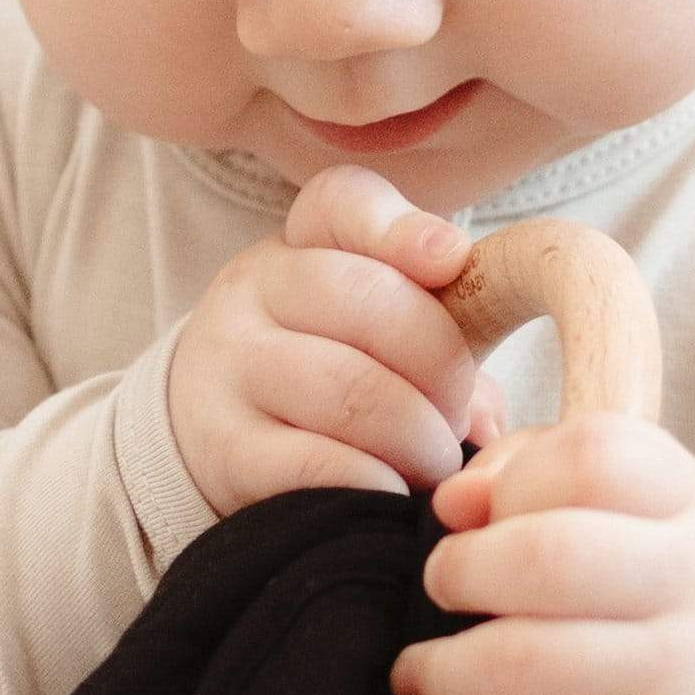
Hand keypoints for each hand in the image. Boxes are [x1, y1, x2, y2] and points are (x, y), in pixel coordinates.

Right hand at [167, 165, 509, 518]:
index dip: (403, 230)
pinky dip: (376, 482)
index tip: (451, 260)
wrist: (206, 430)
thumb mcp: (375, 327)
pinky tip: (393, 491)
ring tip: (434, 461)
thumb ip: (443, 346)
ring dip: (418, 436)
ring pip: (348, 391)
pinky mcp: (226, 447)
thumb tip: (489, 420)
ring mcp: (231, 367)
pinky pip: (316, 463)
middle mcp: (255, 290)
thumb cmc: (327, 369)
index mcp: (302, 240)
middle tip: (459, 413)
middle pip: (366, 302)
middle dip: (442, 367)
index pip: (343, 203)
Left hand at [396, 415, 694, 694]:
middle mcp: (693, 589)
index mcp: (687, 503)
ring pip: (523, 665)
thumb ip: (529, 468)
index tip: (482, 517)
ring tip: (423, 672)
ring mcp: (672, 686)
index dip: (512, 484)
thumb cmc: (646, 572)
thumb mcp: (621, 497)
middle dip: (460, 571)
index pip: (592, 461)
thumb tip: (456, 502)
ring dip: (441, 669)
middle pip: (549, 558)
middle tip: (442, 589)